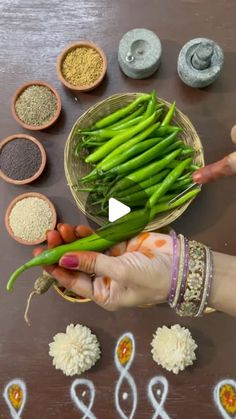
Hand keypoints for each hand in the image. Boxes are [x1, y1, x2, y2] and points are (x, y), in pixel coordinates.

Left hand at [34, 224, 173, 310]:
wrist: (180, 266)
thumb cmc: (150, 278)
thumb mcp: (120, 273)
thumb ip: (92, 263)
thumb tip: (64, 257)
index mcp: (103, 294)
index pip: (72, 282)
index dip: (55, 269)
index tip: (40, 257)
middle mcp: (104, 279)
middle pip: (76, 264)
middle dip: (62, 250)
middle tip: (50, 236)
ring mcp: (111, 262)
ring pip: (85, 251)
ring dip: (73, 241)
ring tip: (61, 229)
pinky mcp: (119, 247)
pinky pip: (98, 242)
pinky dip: (88, 235)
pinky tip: (77, 229)